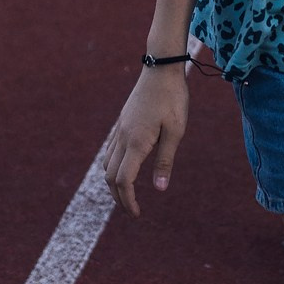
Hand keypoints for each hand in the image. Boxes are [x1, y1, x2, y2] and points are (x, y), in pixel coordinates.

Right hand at [102, 61, 193, 216]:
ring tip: (127, 194)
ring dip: (113, 182)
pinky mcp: (122, 122)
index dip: (128, 200)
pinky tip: (125, 168)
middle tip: (132, 210)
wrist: (161, 69)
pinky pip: (110, 150)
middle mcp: (123, 138)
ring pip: (107, 163)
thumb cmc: (173, 99)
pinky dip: (113, 166)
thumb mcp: (176, 131)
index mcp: (136, 142)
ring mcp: (120, 129)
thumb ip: (166, 160)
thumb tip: (160, 188)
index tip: (137, 214)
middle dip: (118, 196)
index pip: (124, 180)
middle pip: (110, 176)